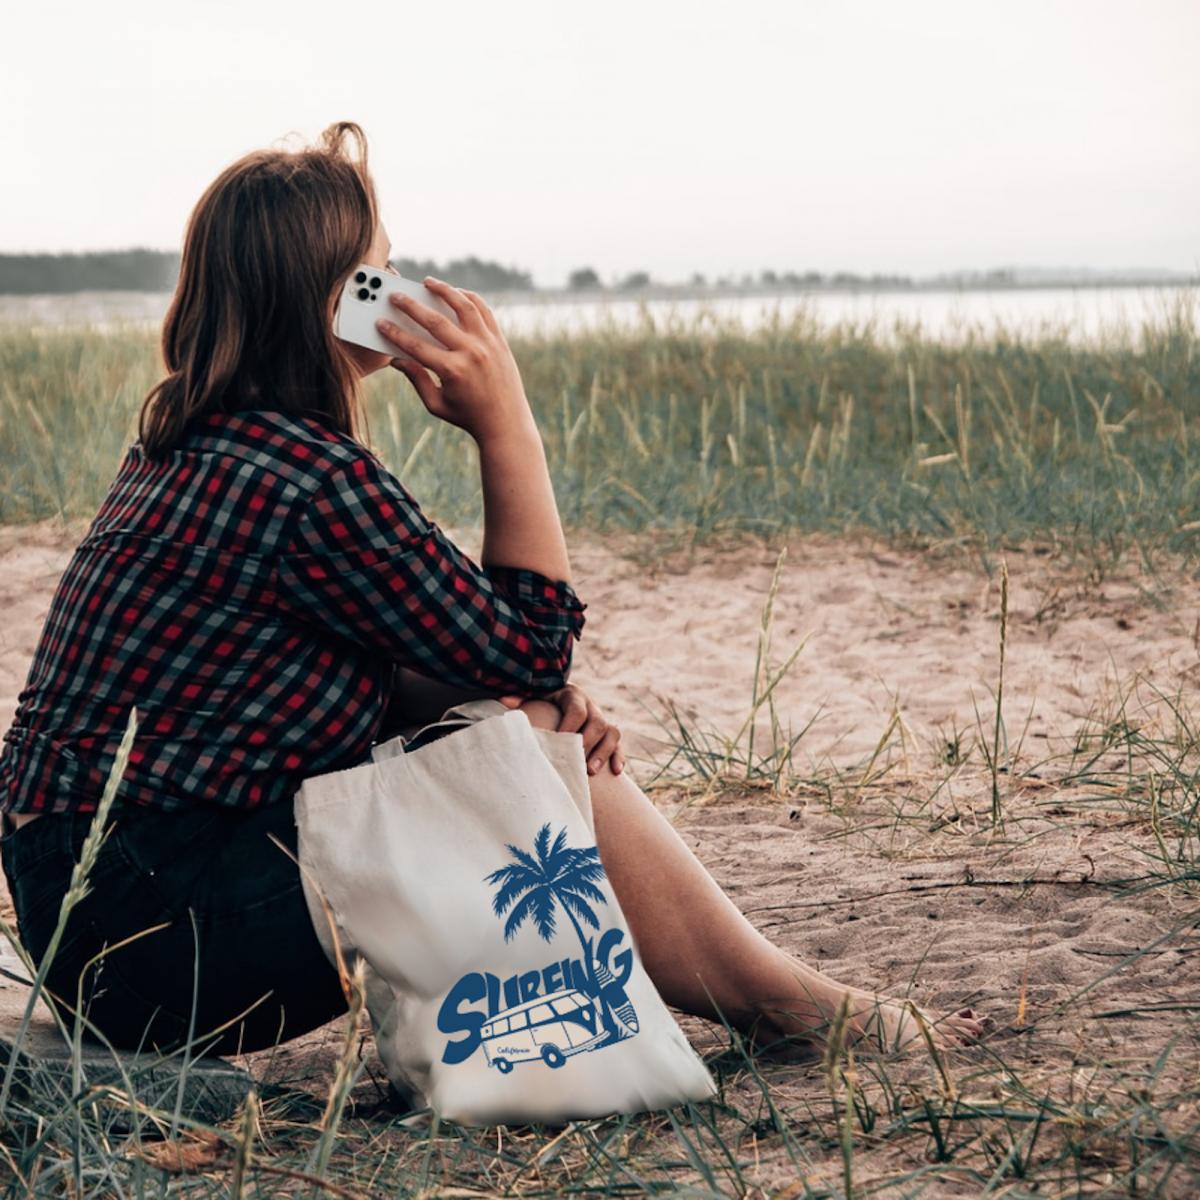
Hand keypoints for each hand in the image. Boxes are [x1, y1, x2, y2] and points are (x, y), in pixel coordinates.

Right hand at [375, 279, 536, 445]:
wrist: (506, 423)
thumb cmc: (468, 416)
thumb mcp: (437, 404)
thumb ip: (417, 380)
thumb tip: (396, 359)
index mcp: (452, 371)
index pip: (416, 346)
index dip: (395, 333)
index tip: (381, 322)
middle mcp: (470, 353)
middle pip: (434, 321)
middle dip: (411, 306)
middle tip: (395, 295)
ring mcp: (487, 344)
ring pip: (463, 306)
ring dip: (444, 290)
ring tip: (428, 281)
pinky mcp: (500, 341)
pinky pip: (484, 311)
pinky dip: (469, 298)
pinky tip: (456, 292)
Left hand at [498, 685, 624, 775]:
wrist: (557, 702)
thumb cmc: (542, 704)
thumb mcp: (534, 697)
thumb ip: (521, 699)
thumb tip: (504, 700)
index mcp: (572, 696)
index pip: (576, 710)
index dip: (570, 727)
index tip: (558, 741)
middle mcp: (591, 706)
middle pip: (598, 722)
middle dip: (588, 743)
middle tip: (575, 761)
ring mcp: (602, 720)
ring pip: (612, 733)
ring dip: (603, 752)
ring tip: (590, 771)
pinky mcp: (608, 735)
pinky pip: (619, 745)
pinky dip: (618, 757)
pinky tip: (616, 772)